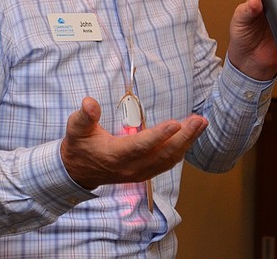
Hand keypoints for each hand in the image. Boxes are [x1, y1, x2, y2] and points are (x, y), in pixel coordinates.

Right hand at [60, 97, 207, 189]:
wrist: (78, 171)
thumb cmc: (79, 146)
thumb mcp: (76, 128)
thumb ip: (84, 116)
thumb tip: (90, 102)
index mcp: (115, 155)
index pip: (141, 146)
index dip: (159, 136)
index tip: (176, 123)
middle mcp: (131, 167)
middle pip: (162, 155)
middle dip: (184, 138)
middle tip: (199, 120)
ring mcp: (139, 173)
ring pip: (168, 160)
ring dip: (187, 143)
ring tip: (200, 124)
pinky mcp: (144, 173)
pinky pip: (166, 163)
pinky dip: (180, 150)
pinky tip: (190, 137)